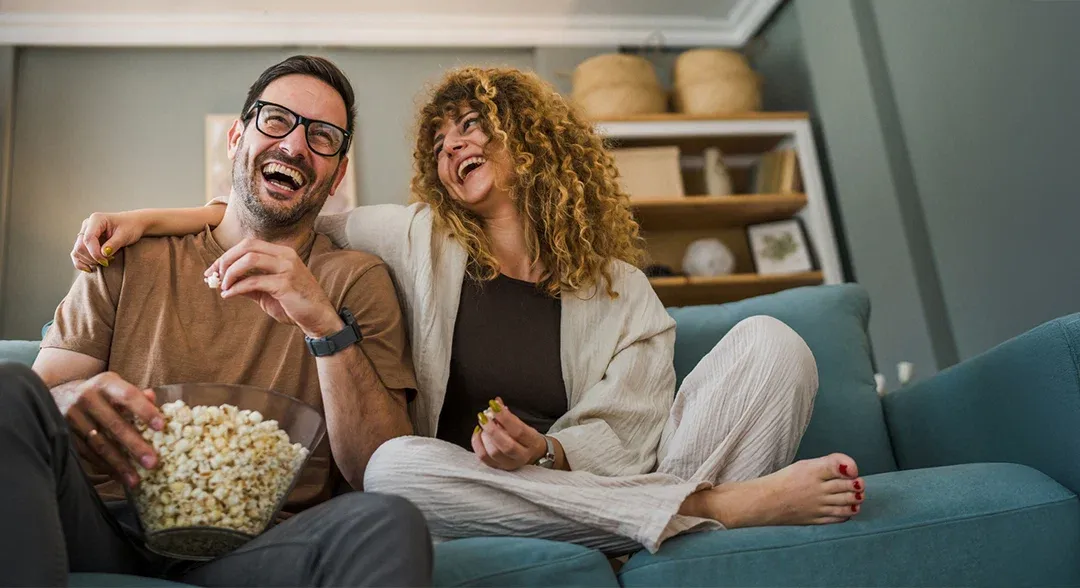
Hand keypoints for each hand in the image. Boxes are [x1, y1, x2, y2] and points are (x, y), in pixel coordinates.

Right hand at [52, 372, 163, 488]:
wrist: (56, 395)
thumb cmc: (98, 394)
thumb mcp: (115, 387)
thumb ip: (135, 395)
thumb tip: (153, 398)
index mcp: (105, 383)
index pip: (127, 395)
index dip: (144, 411)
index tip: (161, 426)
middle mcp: (87, 398)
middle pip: (114, 424)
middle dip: (135, 445)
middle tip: (152, 462)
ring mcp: (73, 417)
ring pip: (99, 444)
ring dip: (119, 464)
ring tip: (136, 479)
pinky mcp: (64, 434)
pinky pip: (87, 454)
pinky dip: (104, 466)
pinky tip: (118, 476)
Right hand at [71, 212, 144, 271]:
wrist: (133, 224)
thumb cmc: (131, 227)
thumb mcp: (125, 235)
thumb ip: (114, 244)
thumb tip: (103, 254)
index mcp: (96, 219)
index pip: (88, 239)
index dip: (95, 253)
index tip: (106, 262)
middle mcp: (87, 225)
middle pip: (80, 246)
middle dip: (92, 258)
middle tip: (107, 262)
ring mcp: (85, 233)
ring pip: (77, 251)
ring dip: (88, 260)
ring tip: (104, 261)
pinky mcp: (85, 241)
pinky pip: (77, 254)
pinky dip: (82, 262)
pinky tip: (89, 268)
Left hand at [206, 238, 341, 337]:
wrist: (317, 318)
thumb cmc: (294, 304)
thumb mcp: (268, 291)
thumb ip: (250, 283)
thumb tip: (224, 281)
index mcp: (282, 253)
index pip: (249, 245)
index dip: (228, 255)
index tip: (213, 270)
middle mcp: (285, 256)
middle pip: (247, 247)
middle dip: (225, 260)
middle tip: (213, 276)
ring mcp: (287, 268)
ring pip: (249, 260)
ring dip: (230, 272)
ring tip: (222, 286)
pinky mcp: (285, 284)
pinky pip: (254, 282)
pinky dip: (237, 288)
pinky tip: (228, 295)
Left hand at [471, 398, 547, 470]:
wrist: (534, 455)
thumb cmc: (527, 438)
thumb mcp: (524, 424)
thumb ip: (509, 415)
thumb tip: (496, 402)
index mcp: (532, 443)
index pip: (518, 431)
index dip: (505, 417)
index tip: (494, 405)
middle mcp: (522, 456)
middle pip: (506, 445)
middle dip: (492, 429)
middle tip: (484, 416)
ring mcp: (509, 464)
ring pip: (493, 453)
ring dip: (485, 435)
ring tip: (483, 424)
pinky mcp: (498, 467)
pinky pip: (483, 457)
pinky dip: (477, 443)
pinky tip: (478, 432)